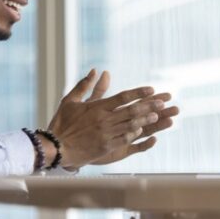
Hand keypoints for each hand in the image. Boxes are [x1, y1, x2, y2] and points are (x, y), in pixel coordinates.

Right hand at [47, 70, 171, 168]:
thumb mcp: (70, 101)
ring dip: (146, 120)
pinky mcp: (106, 147)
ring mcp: (106, 134)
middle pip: (132, 111)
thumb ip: (85, 85)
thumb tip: (96, 70)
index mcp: (97, 108)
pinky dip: (135, 134)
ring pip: (132, 125)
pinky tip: (142, 131)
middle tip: (162, 102)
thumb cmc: (62, 123)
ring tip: (157, 116)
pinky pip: (125, 139)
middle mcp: (104, 120)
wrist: (56, 148)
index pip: (123, 97)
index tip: (151, 90)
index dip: (139, 93)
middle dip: (149, 106)